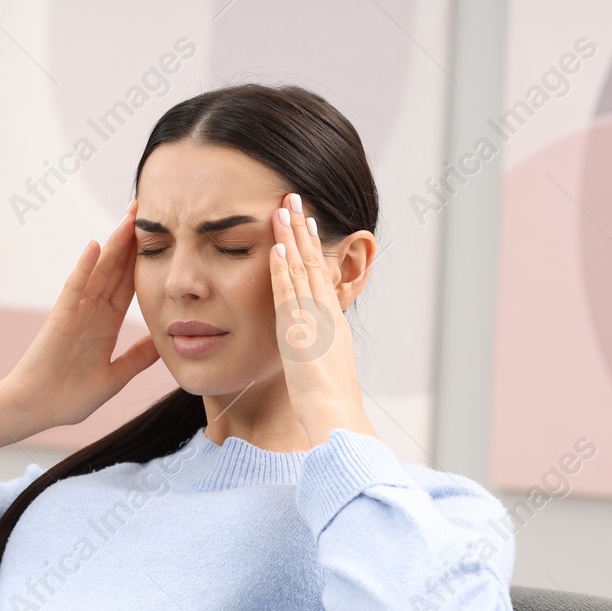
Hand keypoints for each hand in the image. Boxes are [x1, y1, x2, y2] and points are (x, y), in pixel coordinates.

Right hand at [0, 199, 160, 431]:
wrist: (37, 410)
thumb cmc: (69, 397)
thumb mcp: (115, 377)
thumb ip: (137, 359)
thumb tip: (164, 344)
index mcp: (105, 325)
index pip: (128, 286)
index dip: (143, 263)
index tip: (162, 240)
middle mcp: (91, 313)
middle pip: (116, 270)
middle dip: (131, 242)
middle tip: (146, 211)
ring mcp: (75, 312)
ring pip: (98, 272)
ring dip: (113, 245)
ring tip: (129, 218)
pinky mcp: (60, 318)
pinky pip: (74, 288)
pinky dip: (84, 267)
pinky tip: (95, 247)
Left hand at [268, 192, 376, 443]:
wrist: (335, 412)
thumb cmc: (329, 401)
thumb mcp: (324, 365)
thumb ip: (316, 347)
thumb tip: (311, 344)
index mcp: (332, 319)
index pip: (321, 273)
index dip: (311, 246)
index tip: (303, 222)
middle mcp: (326, 312)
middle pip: (314, 261)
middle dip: (302, 229)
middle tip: (294, 198)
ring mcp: (314, 318)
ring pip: (303, 269)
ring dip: (291, 238)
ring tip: (283, 208)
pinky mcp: (300, 329)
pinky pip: (290, 292)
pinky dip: (284, 268)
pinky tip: (276, 247)